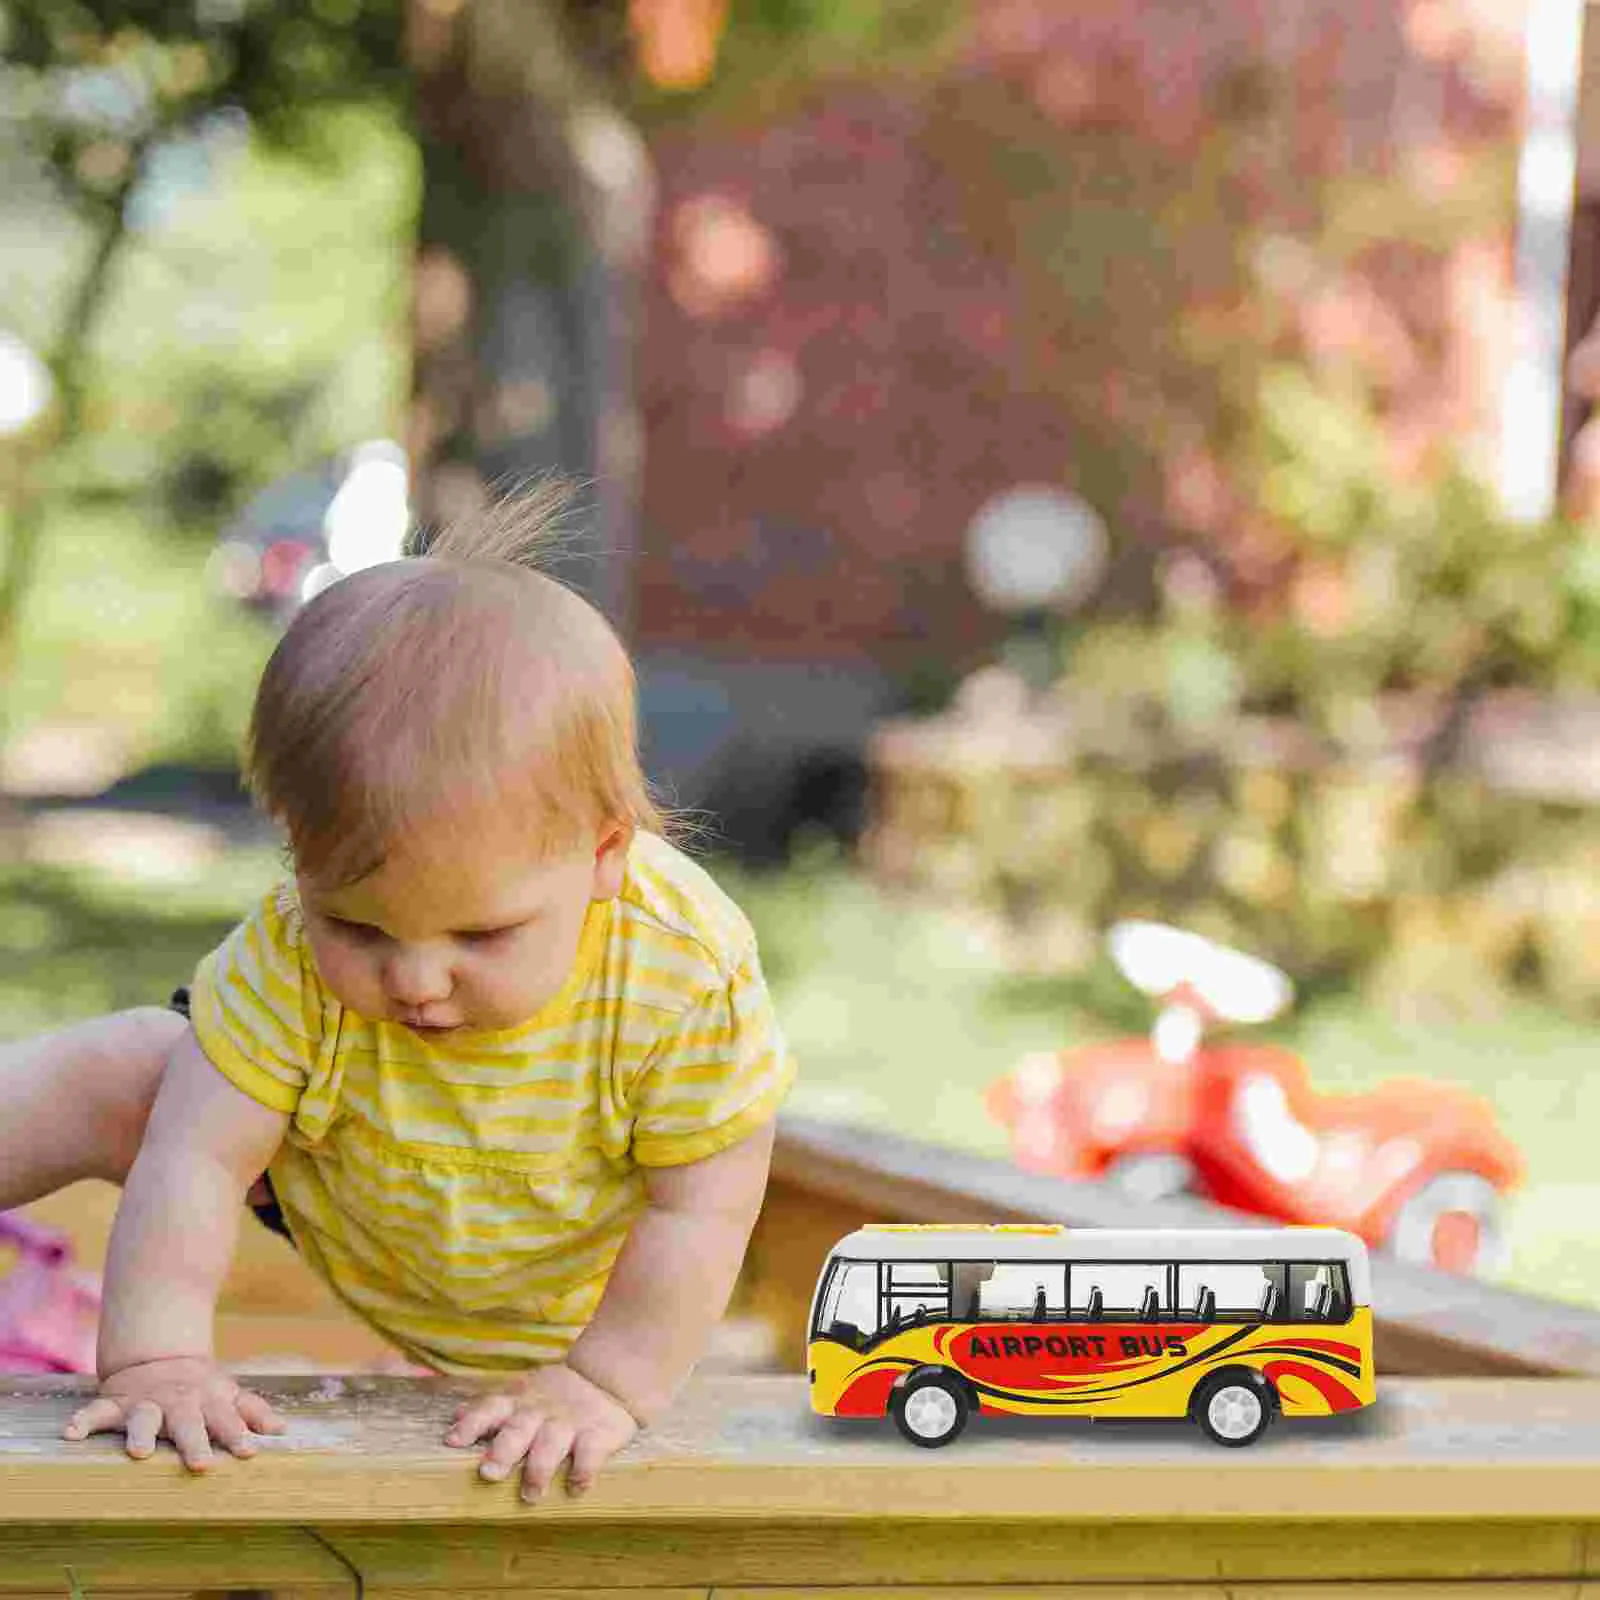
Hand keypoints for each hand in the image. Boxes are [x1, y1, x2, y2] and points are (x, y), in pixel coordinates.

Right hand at [62, 1356, 284, 1470]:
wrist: (159, 1357)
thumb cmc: (200, 1388)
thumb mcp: (227, 1394)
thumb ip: (252, 1410)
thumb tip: (281, 1431)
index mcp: (208, 1401)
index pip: (227, 1418)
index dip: (238, 1434)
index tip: (249, 1452)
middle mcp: (178, 1403)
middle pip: (188, 1423)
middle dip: (195, 1441)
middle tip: (201, 1465)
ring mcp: (145, 1402)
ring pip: (142, 1418)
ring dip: (140, 1433)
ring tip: (137, 1453)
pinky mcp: (115, 1404)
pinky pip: (95, 1412)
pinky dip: (83, 1422)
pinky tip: (70, 1434)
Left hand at [444, 1362, 637, 1501]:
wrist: (606, 1379)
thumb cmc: (553, 1395)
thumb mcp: (523, 1393)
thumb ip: (492, 1407)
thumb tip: (455, 1415)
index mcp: (518, 1402)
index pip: (489, 1408)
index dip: (471, 1424)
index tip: (452, 1441)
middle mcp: (539, 1412)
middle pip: (518, 1428)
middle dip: (503, 1450)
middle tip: (488, 1472)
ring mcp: (569, 1423)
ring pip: (551, 1443)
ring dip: (539, 1469)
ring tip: (530, 1495)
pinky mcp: (598, 1434)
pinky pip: (591, 1454)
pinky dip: (583, 1472)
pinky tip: (576, 1487)